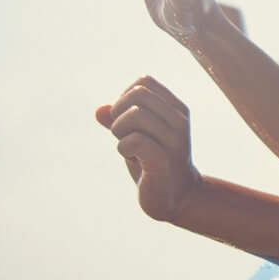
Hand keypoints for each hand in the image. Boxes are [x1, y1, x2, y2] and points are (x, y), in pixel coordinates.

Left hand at [95, 76, 201, 221]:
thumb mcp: (135, 137)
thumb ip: (118, 120)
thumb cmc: (154, 164)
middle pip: (138, 94)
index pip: (144, 82)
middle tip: (122, 133)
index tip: (126, 119)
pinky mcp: (165, 160)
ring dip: (119, 131)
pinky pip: (134, 140)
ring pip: (135, 115)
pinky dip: (123, 148)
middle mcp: (180, 121)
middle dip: (119, 112)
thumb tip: (98, 110)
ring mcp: (175, 140)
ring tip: (128, 147)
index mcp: (176, 109)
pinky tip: (133, 159)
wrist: (177, 197)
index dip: (124, 97)